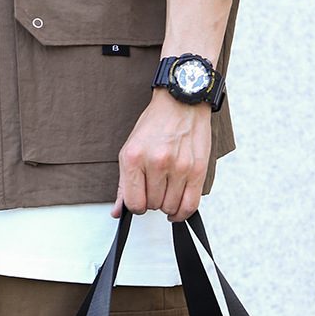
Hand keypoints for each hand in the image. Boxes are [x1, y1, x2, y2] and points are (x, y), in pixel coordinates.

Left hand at [111, 90, 211, 222]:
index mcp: (134, 158)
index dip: (136, 206)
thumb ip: (124, 184)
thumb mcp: (131, 151)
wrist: (182, 103)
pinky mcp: (197, 170)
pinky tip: (178, 206)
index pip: (133, 203)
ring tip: (167, 189)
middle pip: (153, 206)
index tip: (140, 200)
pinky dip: (183, 211)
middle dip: (153, 201)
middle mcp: (157, 162)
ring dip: (168, 204)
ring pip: (170, 207)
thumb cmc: (156, 126)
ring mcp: (179, 167)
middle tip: (155, 187)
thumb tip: (117, 212)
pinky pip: (190, 205)